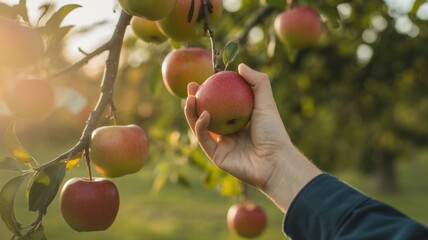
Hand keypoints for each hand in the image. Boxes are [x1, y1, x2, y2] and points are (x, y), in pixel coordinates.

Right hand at [185, 64, 320, 211]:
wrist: (275, 161)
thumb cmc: (274, 132)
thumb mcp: (266, 102)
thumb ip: (258, 82)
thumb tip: (240, 65)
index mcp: (237, 120)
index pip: (219, 103)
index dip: (209, 91)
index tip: (203, 78)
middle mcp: (227, 132)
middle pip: (205, 114)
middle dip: (194, 100)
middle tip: (191, 87)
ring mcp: (221, 145)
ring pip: (200, 126)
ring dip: (192, 112)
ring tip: (191, 98)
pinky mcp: (216, 156)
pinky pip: (204, 139)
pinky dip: (201, 126)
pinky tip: (203, 114)